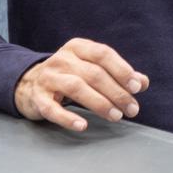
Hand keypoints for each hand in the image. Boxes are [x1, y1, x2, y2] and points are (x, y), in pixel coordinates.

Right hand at [13, 38, 149, 131]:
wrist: (29, 83)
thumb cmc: (71, 75)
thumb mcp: (92, 68)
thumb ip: (118, 74)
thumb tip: (143, 83)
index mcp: (78, 47)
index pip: (104, 54)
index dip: (122, 70)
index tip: (137, 87)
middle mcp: (62, 59)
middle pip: (94, 74)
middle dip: (117, 93)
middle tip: (132, 109)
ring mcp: (47, 77)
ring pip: (76, 88)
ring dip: (99, 103)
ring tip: (116, 116)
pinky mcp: (36, 97)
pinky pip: (51, 108)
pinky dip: (67, 117)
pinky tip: (82, 125)